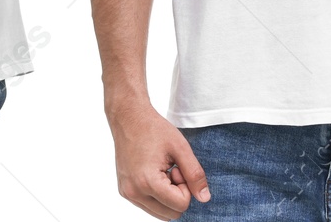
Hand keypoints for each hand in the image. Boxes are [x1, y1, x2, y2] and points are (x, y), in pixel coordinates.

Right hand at [108, 100, 210, 218]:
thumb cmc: (154, 129)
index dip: (186, 188)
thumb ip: (194, 174)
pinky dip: (157, 195)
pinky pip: (149, 205)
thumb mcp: (181, 148)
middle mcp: (134, 193)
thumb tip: (205, 199)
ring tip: (164, 171)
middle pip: (170, 214)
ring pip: (160, 213)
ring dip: (168, 196)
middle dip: (177, 194)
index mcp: (147, 182)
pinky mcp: (125, 192)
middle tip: (172, 170)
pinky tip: (155, 173)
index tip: (178, 168)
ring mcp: (127, 194)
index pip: (180, 205)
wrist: (129, 119)